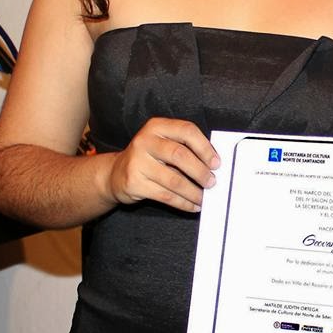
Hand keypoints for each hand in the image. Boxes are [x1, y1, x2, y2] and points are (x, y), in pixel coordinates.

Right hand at [105, 117, 219, 211]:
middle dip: (200, 171)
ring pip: (173, 179)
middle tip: (212, 182)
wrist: (116, 173)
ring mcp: (137, 162)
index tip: (216, 163)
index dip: (205, 147)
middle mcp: (145, 141)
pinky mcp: (134, 183)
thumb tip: (214, 164)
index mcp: (157, 126)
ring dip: (193, 191)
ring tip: (204, 197)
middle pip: (180, 155)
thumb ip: (185, 147)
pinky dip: (183, 202)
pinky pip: (165, 195)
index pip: (187, 131)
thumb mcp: (163, 143)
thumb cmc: (150, 157)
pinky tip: (192, 205)